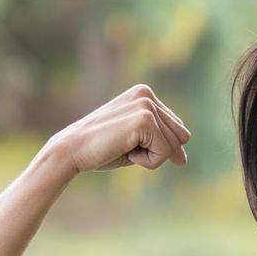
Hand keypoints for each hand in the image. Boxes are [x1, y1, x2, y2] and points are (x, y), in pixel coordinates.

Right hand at [44, 84, 191, 175]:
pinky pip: (164, 154)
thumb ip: (159, 141)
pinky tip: (124, 151)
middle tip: (124, 146)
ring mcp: (147, 105)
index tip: (127, 143)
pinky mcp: (145, 120)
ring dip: (150, 157)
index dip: (158, 146)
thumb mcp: (135, 141)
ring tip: (123, 147)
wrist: (72, 151)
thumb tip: (184, 159)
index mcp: (144, 94)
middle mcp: (147, 94)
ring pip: (174, 146)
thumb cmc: (101, 149)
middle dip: (157, 151)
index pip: (177, 129)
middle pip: (181, 137)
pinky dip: (147, 161)